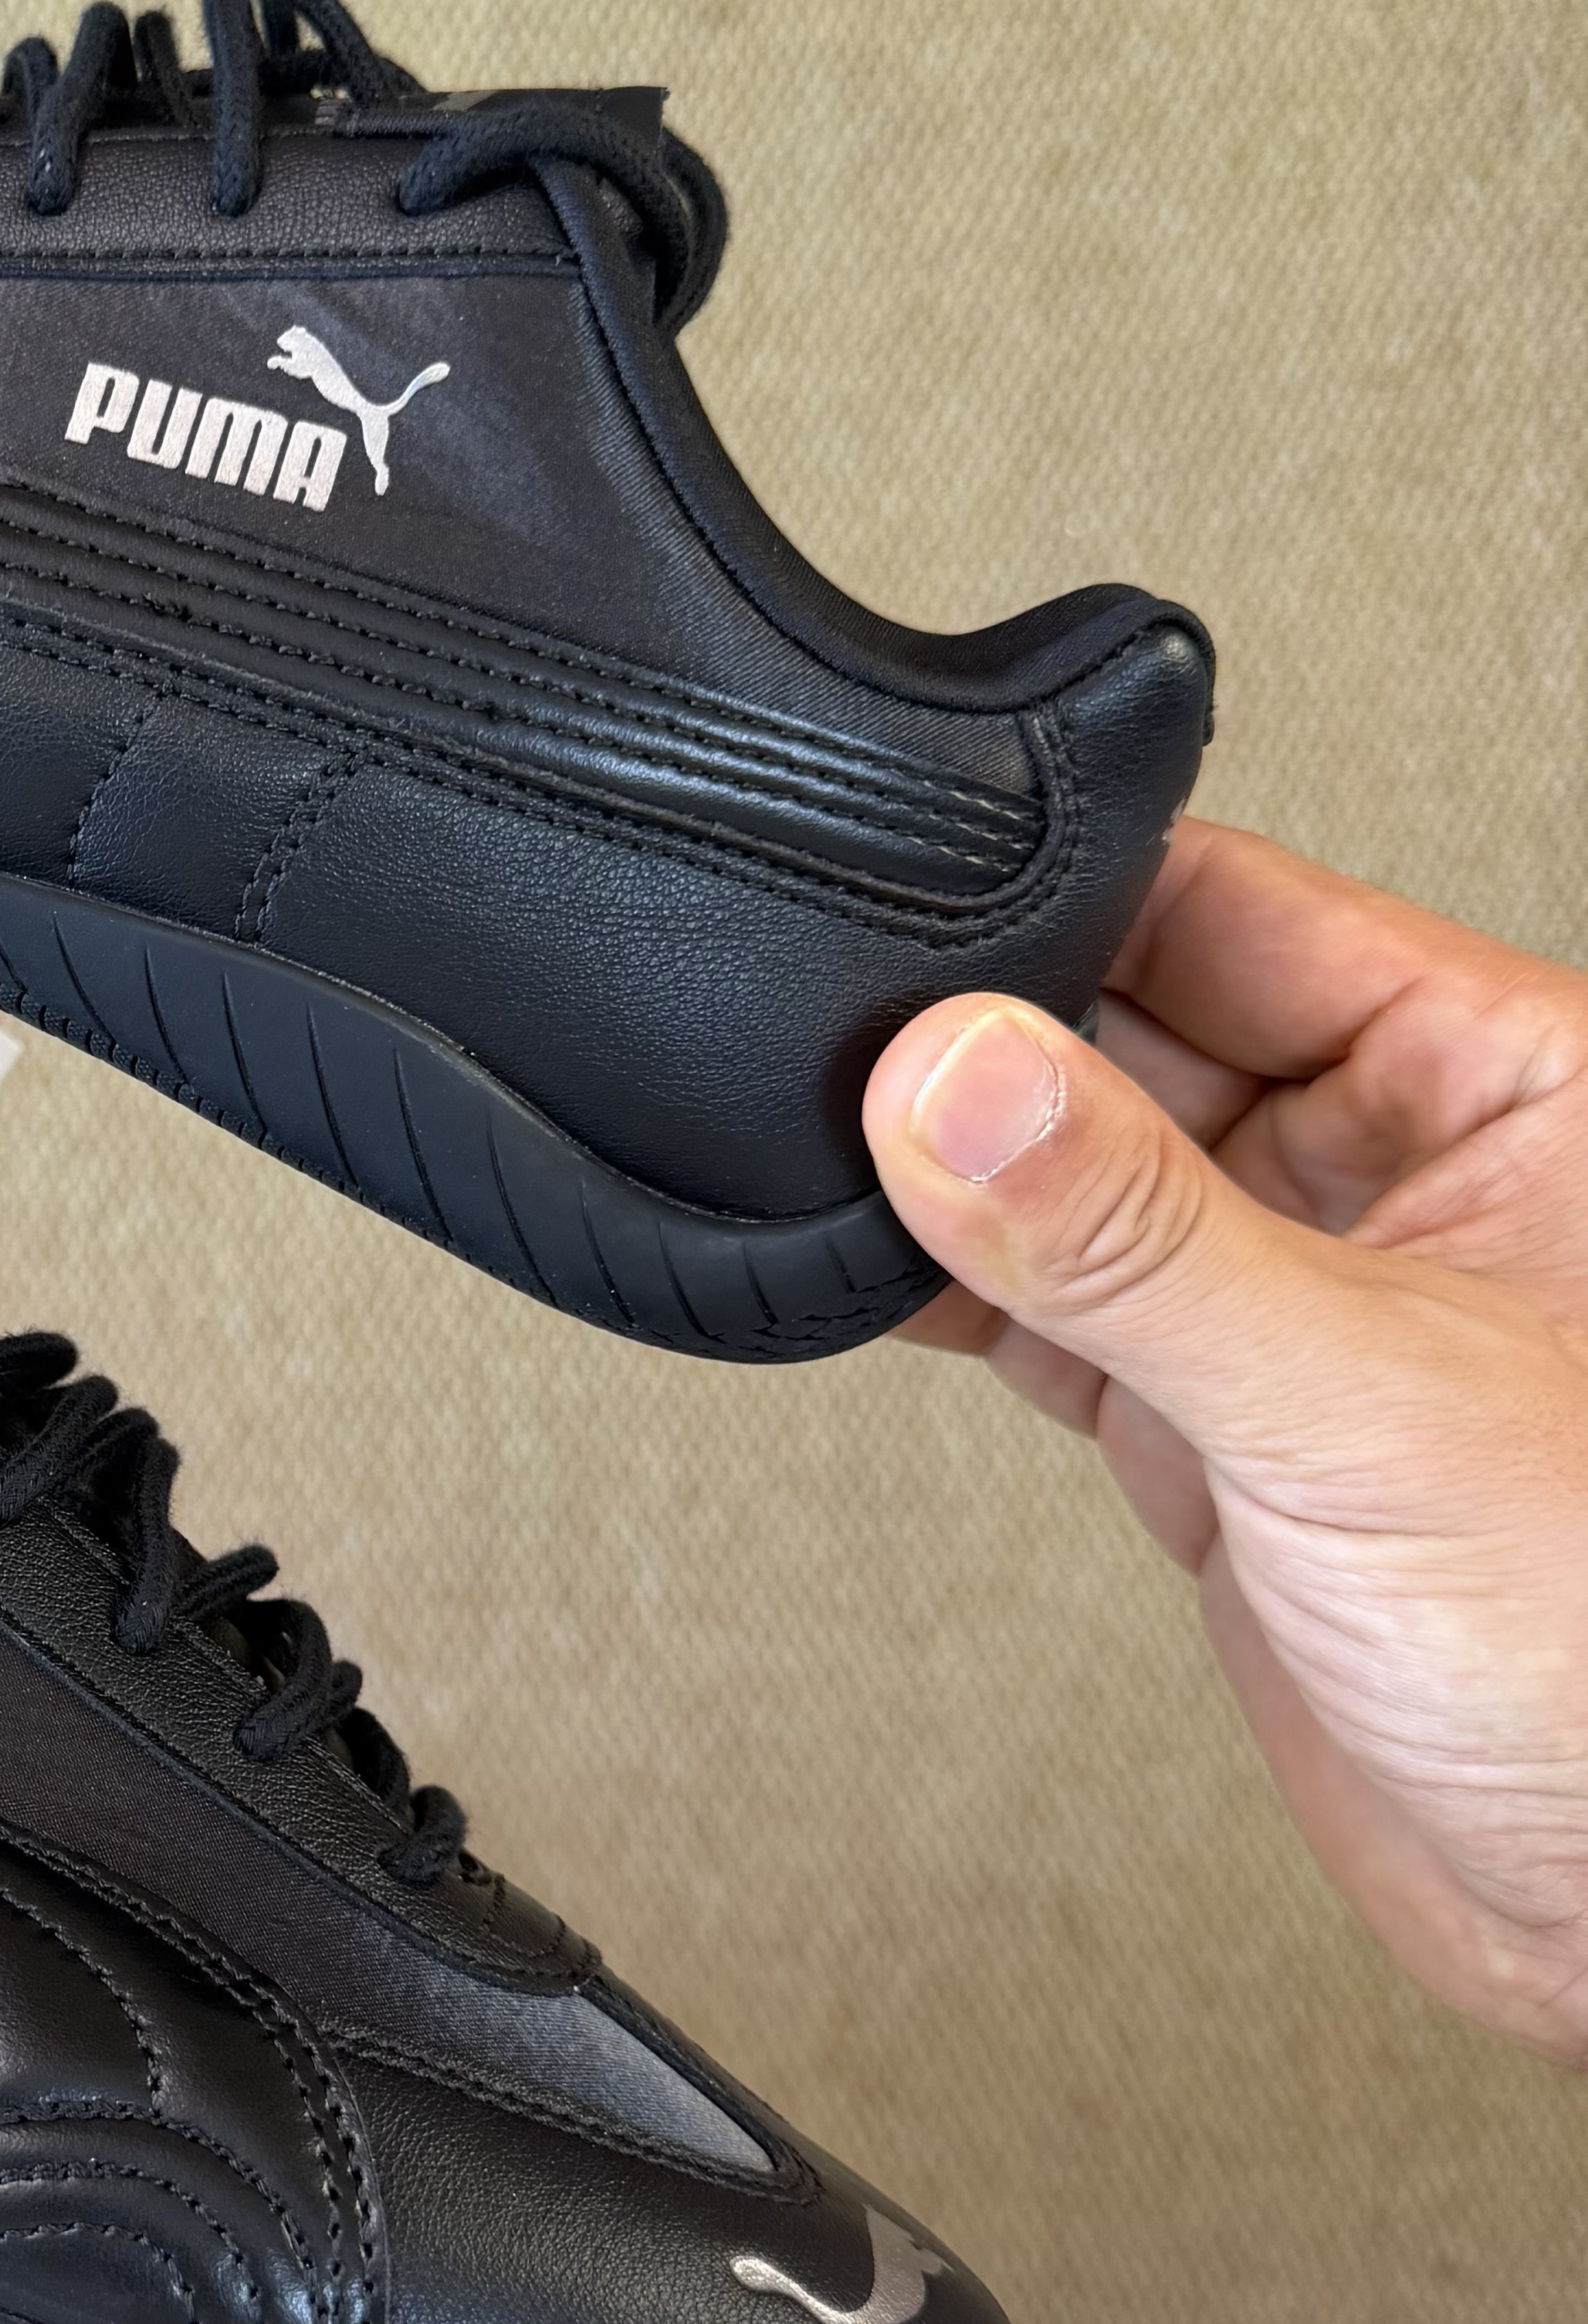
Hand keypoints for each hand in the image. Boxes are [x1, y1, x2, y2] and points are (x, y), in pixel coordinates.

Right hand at [863, 817, 1587, 2062]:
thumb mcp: (1362, 1400)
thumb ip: (1136, 1237)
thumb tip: (950, 1081)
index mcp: (1504, 1084)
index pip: (1237, 909)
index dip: (1061, 900)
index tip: (896, 918)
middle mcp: (1396, 1170)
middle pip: (1129, 1027)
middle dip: (980, 1041)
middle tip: (833, 1062)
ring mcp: (1292, 1299)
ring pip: (1073, 1171)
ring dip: (948, 1173)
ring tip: (819, 1162)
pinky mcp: (1212, 1423)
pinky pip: (1046, 1307)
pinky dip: (945, 1289)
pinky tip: (857, 1268)